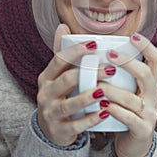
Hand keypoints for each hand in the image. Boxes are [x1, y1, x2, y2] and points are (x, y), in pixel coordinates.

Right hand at [37, 24, 114, 145]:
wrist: (51, 129)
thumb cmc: (59, 95)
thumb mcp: (57, 75)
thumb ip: (62, 52)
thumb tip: (63, 26)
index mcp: (46, 77)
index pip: (59, 59)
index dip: (76, 51)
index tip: (95, 43)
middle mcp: (45, 94)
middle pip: (66, 80)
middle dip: (89, 73)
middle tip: (111, 68)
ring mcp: (51, 113)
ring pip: (70, 104)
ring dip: (89, 96)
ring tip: (106, 90)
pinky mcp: (59, 131)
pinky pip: (76, 125)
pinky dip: (91, 119)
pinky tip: (106, 112)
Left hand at [97, 33, 156, 156]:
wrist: (134, 143)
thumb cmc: (126, 110)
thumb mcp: (129, 90)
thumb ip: (121, 74)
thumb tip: (101, 50)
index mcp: (151, 82)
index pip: (156, 59)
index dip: (146, 46)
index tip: (132, 36)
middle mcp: (154, 95)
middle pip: (146, 74)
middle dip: (127, 63)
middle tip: (109, 55)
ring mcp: (151, 113)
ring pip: (133, 99)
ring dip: (113, 90)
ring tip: (97, 85)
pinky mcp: (143, 129)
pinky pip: (129, 118)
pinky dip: (115, 110)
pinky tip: (102, 106)